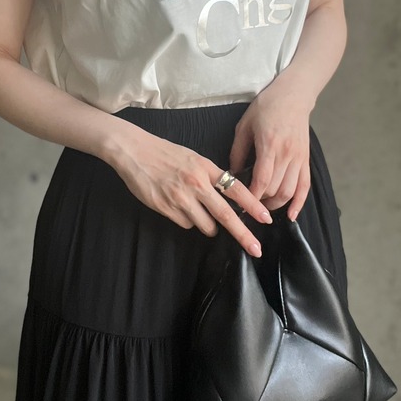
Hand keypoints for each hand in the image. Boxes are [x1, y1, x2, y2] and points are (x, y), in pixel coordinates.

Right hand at [107, 128, 273, 257]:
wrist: (134, 151)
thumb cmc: (164, 153)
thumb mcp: (193, 158)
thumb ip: (210, 176)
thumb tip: (227, 197)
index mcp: (205, 168)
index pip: (236, 189)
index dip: (253, 205)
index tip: (266, 218)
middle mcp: (196, 183)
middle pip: (225, 214)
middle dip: (243, 234)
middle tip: (256, 248)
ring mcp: (180, 197)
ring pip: (205, 225)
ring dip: (208, 225)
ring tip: (196, 210)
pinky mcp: (166, 208)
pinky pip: (185, 224)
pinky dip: (186, 220)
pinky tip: (176, 206)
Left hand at [228, 80, 313, 220]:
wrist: (293, 95)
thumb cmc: (266, 107)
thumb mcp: (244, 126)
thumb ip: (238, 152)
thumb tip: (233, 175)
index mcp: (269, 145)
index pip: (262, 180)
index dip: (252, 196)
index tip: (240, 203)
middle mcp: (286, 154)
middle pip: (275, 189)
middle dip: (260, 202)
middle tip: (247, 204)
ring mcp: (299, 158)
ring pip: (290, 191)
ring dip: (276, 204)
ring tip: (263, 207)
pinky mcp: (306, 159)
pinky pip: (305, 186)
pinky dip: (299, 203)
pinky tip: (292, 215)